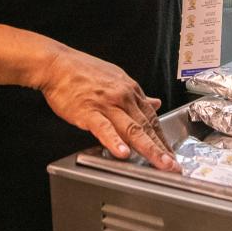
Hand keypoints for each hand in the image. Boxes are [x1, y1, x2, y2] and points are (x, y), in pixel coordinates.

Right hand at [33, 45, 178, 171]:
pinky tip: (123, 153)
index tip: (171, 154)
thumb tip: (155, 103)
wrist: (57, 64)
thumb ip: (136, 95)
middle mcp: (123, 96)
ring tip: (160, 164)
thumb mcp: (116, 77)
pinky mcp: (88, 111)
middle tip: (174, 166)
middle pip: (146, 126)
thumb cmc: (82, 71)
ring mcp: (106, 104)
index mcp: (130, 90)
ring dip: (149, 148)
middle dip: (162, 148)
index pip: (151, 118)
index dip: (162, 138)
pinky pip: (104, 128)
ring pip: (132, 129)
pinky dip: (114, 141)